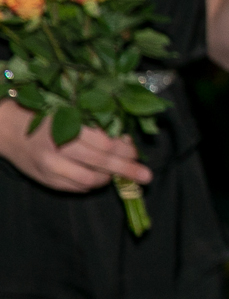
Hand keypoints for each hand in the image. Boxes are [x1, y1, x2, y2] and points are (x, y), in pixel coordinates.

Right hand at [0, 101, 150, 191]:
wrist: (6, 129)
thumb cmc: (43, 115)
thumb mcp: (69, 110)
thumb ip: (94, 124)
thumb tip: (124, 139)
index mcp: (67, 125)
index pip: (106, 143)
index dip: (126, 150)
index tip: (136, 152)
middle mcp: (59, 148)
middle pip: (102, 162)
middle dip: (128, 169)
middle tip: (145, 175)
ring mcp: (51, 166)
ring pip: (90, 180)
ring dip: (109, 179)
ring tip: (118, 176)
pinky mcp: (46, 179)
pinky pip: (76, 188)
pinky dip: (92, 185)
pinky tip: (99, 178)